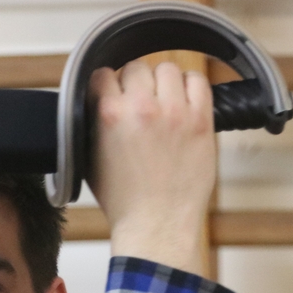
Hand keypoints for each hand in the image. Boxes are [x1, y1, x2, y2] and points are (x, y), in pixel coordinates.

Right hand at [86, 60, 216, 277]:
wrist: (156, 225)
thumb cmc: (123, 201)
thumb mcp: (90, 160)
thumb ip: (93, 125)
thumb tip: (99, 103)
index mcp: (109, 115)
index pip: (104, 75)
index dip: (108, 86)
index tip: (114, 97)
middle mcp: (142, 108)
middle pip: (137, 68)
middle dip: (136, 85)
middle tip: (140, 105)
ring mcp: (175, 112)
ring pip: (168, 69)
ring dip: (164, 83)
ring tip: (164, 103)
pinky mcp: (201, 121)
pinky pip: (199, 82)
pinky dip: (191, 87)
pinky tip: (185, 103)